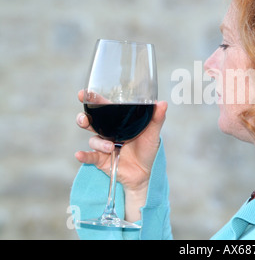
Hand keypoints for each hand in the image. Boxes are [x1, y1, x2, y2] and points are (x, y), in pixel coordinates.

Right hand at [75, 90, 167, 220]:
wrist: (145, 172)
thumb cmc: (147, 149)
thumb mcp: (153, 133)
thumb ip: (157, 118)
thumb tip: (163, 103)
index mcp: (117, 122)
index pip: (102, 108)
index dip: (92, 100)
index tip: (83, 94)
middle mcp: (107, 132)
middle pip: (90, 121)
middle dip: (84, 118)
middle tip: (84, 118)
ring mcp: (102, 146)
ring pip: (93, 140)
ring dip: (99, 142)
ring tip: (111, 147)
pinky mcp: (101, 160)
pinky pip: (89, 157)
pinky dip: (83, 155)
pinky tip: (79, 154)